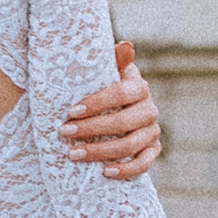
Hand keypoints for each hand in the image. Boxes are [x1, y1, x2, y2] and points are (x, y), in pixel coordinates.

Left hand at [62, 42, 161, 180]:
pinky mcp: (152, 151)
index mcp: (139, 86)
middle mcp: (149, 109)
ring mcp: (152, 132)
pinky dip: (126, 170)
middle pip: (124, 122)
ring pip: (130, 145)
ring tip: (73, 154)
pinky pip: (144, 164)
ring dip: (100, 151)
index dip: (97, 103)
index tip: (71, 111)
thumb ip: (110, 61)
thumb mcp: (102, 74)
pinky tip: (105, 172)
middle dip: (92, 129)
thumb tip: (126, 45)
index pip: (122, 93)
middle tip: (64, 133)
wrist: (113, 111)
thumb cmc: (100, 89)